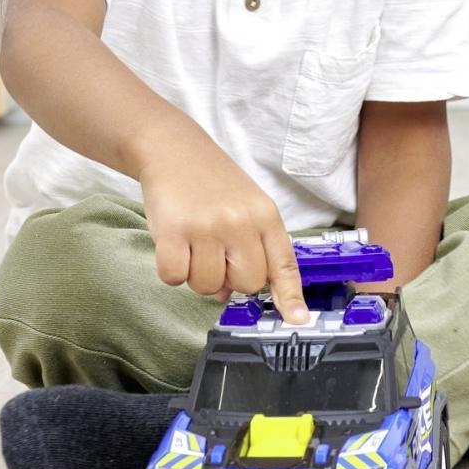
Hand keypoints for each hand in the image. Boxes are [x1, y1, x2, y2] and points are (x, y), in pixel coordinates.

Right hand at [139, 139, 308, 322]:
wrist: (172, 148)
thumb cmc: (211, 182)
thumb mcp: (245, 206)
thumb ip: (248, 249)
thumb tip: (228, 294)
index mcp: (265, 216)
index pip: (284, 265)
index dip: (290, 297)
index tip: (297, 320)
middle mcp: (240, 223)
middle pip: (246, 284)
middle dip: (229, 278)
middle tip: (214, 251)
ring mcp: (207, 228)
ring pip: (209, 286)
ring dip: (197, 274)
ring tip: (193, 243)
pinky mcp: (173, 232)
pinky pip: (175, 277)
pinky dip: (170, 270)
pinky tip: (172, 245)